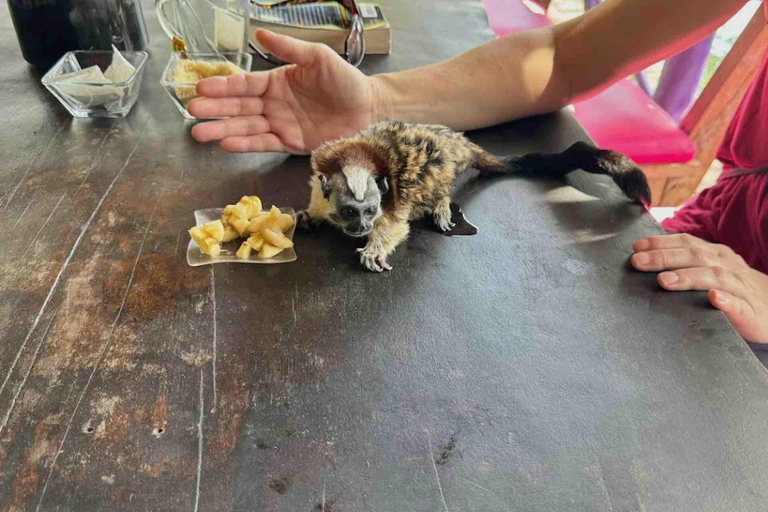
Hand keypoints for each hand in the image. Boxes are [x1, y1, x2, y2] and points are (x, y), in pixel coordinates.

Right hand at [188, 30, 382, 153]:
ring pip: (246, 127)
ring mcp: (280, 125)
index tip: (201, 87)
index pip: (244, 84)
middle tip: (192, 112)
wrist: (368, 107)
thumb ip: (288, 48)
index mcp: (276, 82)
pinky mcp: (290, 143)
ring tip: (200, 133)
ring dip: (223, 130)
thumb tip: (258, 32)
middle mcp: (273, 104)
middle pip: (238, 107)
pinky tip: (227, 144)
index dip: (223, 86)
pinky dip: (246, 144)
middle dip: (215, 110)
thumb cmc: (344, 79)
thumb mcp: (316, 57)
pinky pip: (264, 143)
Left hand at [631, 234, 767, 342]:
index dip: (660, 243)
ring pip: (713, 277)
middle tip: (638, 262)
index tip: (636, 247)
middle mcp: (725, 265)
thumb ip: (684, 262)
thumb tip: (645, 257)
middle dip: (664, 258)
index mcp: (713, 254)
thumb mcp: (709, 268)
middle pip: (694, 257)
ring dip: (687, 277)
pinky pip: (738, 304)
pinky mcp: (749, 310)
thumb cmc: (732, 287)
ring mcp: (738, 286)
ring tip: (664, 280)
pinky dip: (726, 300)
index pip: (685, 242)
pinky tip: (714, 298)